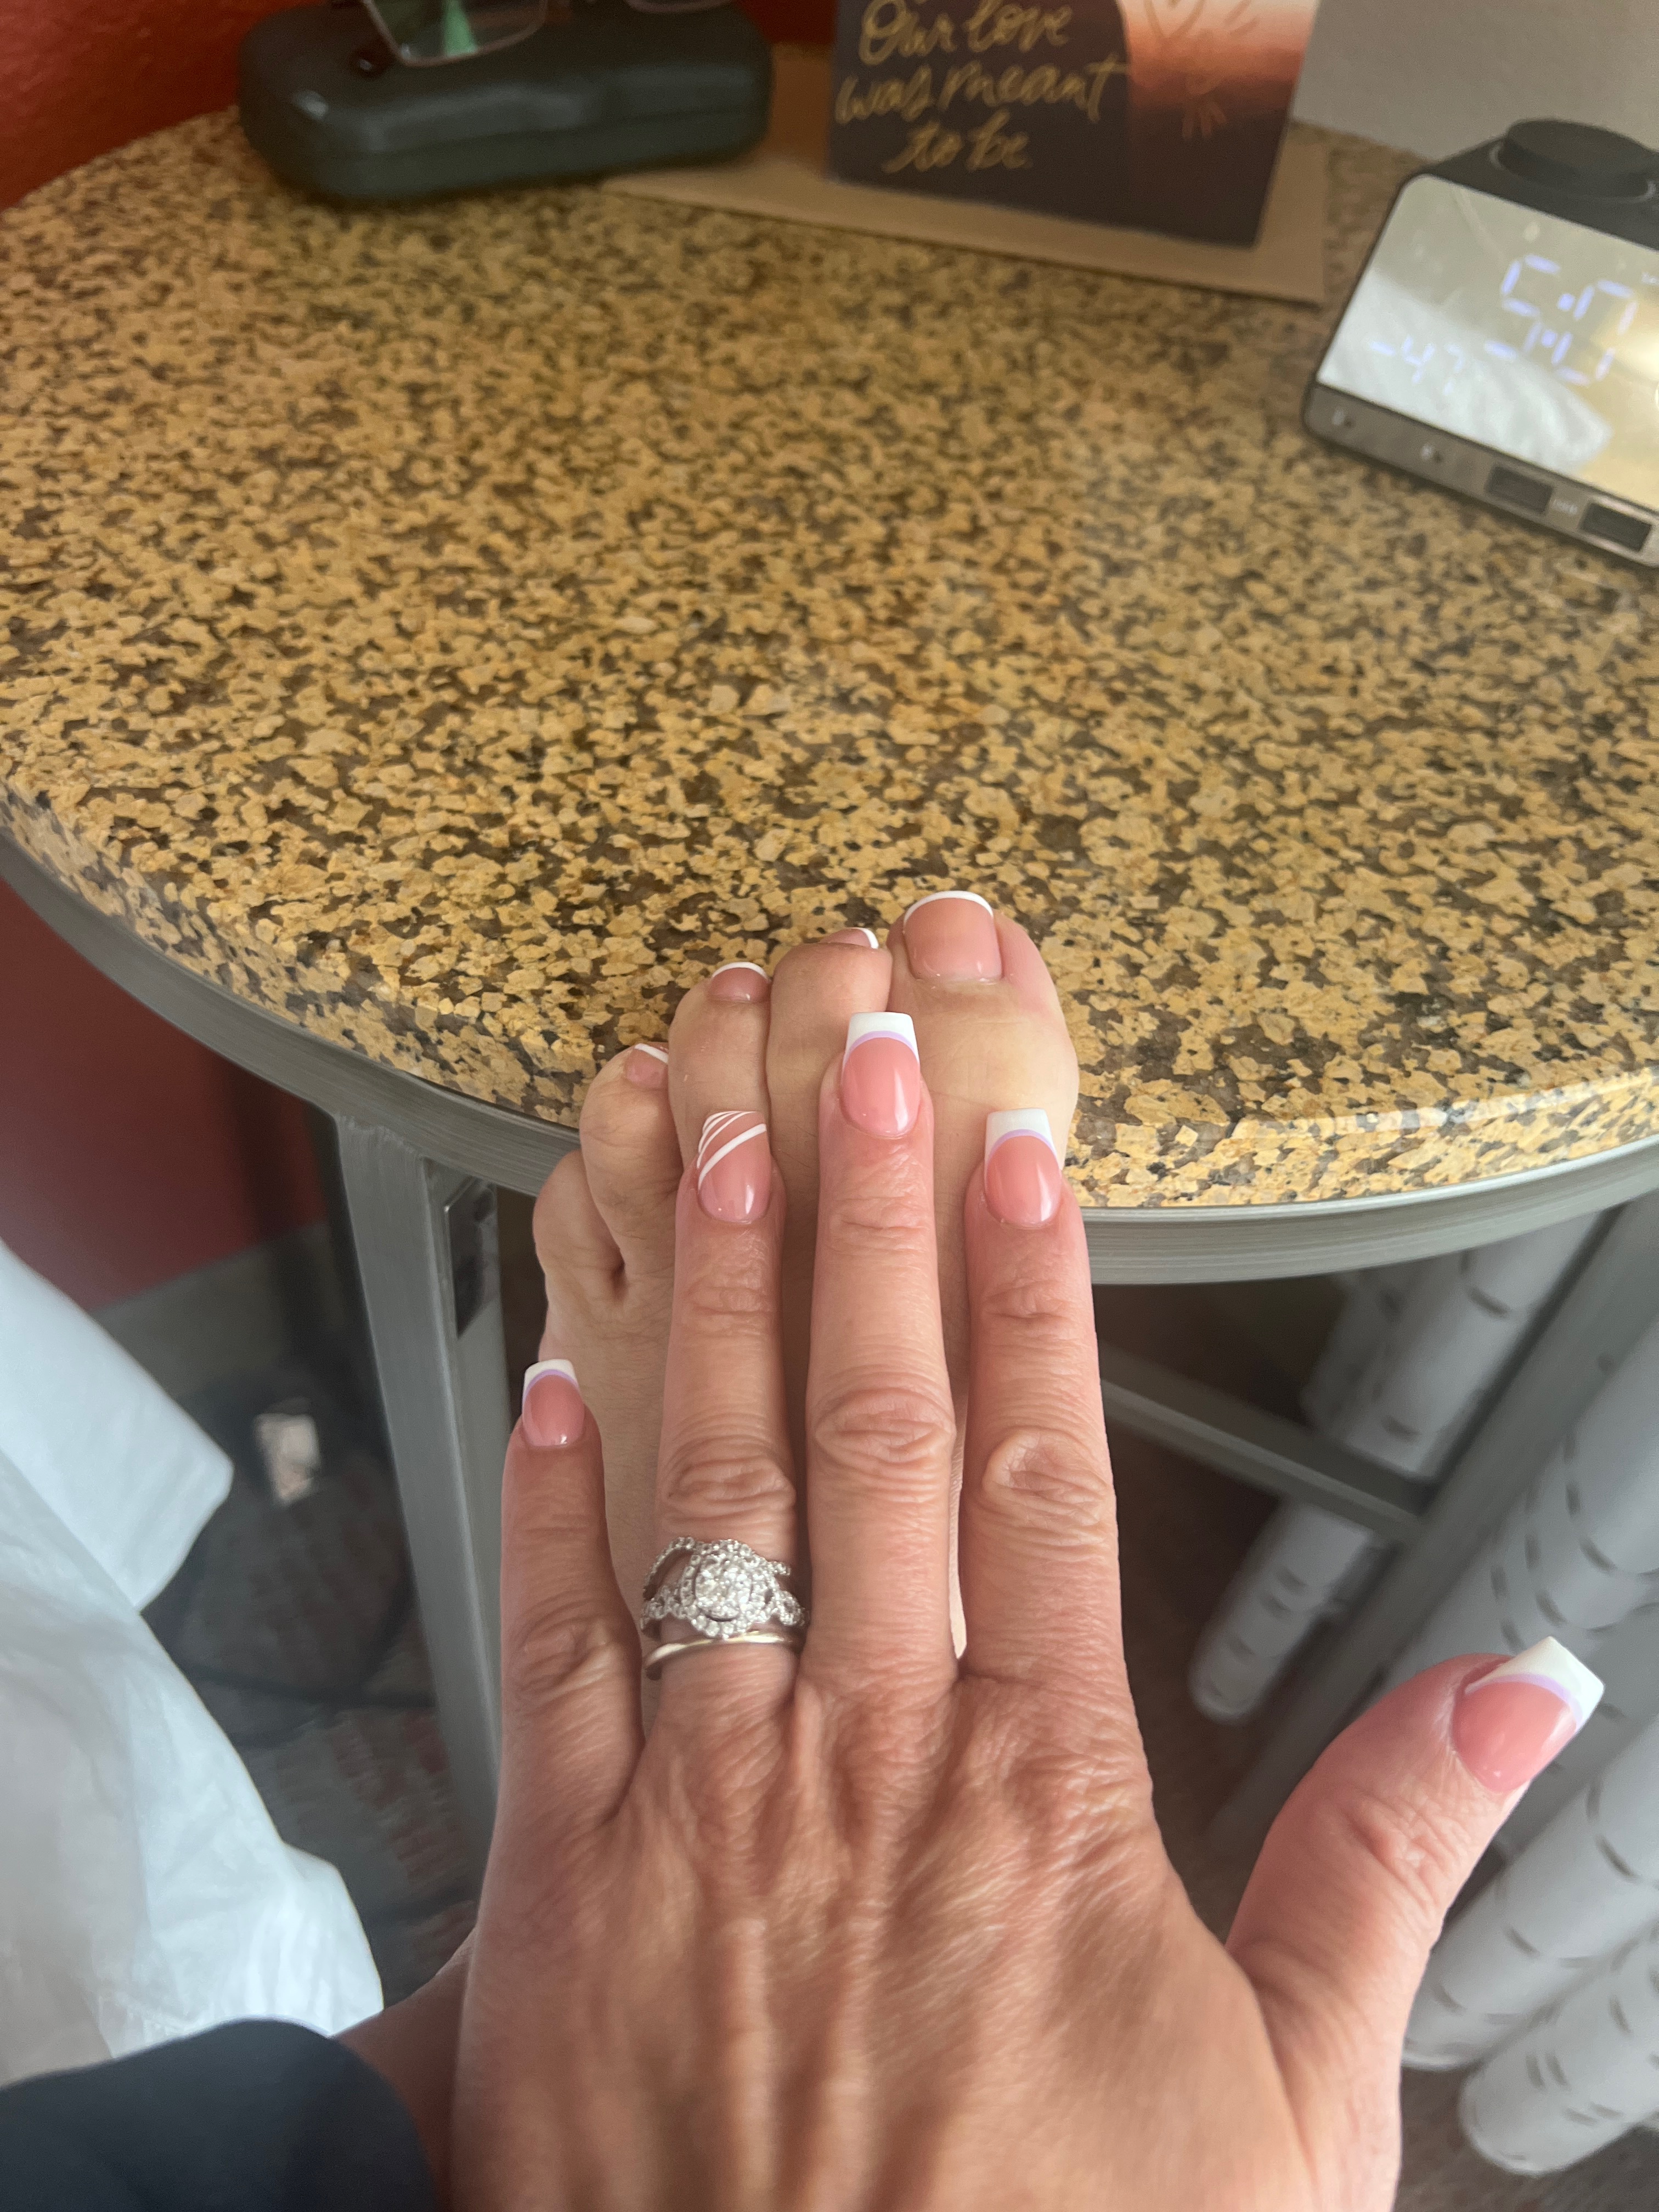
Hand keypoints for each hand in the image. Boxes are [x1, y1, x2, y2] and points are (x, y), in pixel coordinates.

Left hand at [454, 1037, 1559, 2210]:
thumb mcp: (1298, 2102)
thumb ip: (1388, 1861)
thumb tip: (1525, 1690)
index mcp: (1043, 1789)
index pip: (1047, 1472)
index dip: (1035, 1290)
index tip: (1020, 1145)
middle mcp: (869, 1756)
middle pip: (875, 1433)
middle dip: (866, 1222)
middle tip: (858, 1050)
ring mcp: (705, 1806)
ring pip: (713, 1499)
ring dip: (710, 1306)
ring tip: (713, 1137)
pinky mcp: (567, 1878)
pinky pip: (553, 1651)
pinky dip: (547, 1503)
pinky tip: (547, 1372)